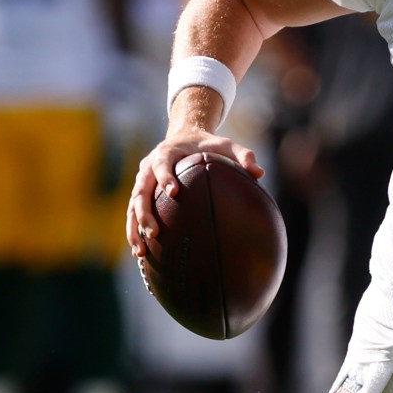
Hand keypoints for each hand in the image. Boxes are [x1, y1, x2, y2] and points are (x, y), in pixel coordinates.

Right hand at [128, 129, 260, 259]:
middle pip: (141, 189)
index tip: (174, 192)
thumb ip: (243, 156)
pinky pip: (134, 213)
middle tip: (155, 232)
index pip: (162, 163)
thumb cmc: (209, 145)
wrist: (186, 137)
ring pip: (133, 205)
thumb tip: (259, 173)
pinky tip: (141, 254)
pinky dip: (135, 232)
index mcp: (167, 152)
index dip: (165, 176)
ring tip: (141, 252)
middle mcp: (149, 166)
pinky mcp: (142, 193)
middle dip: (145, 212)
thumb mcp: (227, 145)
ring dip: (135, 228)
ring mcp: (143, 180)